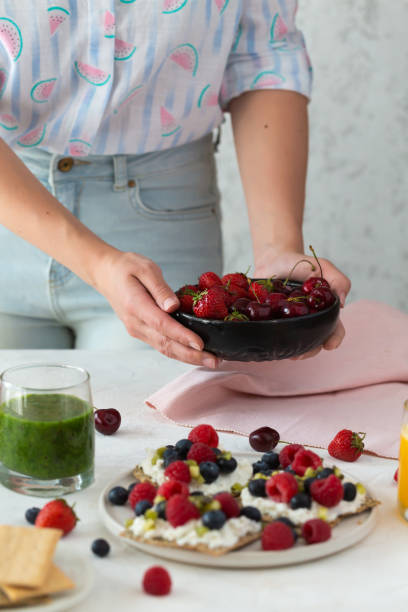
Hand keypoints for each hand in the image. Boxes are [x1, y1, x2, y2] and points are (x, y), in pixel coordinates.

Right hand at [94, 249, 217, 367]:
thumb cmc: (127, 267)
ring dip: (188, 357)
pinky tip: (195, 354)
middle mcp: (136, 324)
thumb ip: (160, 288)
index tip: (201, 345)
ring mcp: (137, 330)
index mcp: (136, 306)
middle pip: (165, 344)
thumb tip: (174, 306)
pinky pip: (162, 345)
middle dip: (191, 355)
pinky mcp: (142, 332)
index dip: (182, 336)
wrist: (106, 274)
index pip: (162, 325)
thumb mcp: (145, 268)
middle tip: (215, 361)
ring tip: (211, 361)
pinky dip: (179, 352)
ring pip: (164, 349)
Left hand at [254, 249, 350, 358]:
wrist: (274, 260)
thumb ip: (338, 280)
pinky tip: (268, 342)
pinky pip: (271, 336)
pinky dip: (271, 341)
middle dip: (309, 352)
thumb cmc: (301, 264)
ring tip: (286, 352)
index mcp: (323, 312)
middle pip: (313, 343)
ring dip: (291, 350)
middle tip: (299, 354)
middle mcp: (307, 322)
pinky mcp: (270, 323)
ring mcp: (288, 324)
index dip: (333, 339)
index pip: (333, 331)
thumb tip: (342, 303)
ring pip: (293, 344)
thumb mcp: (323, 267)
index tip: (329, 344)